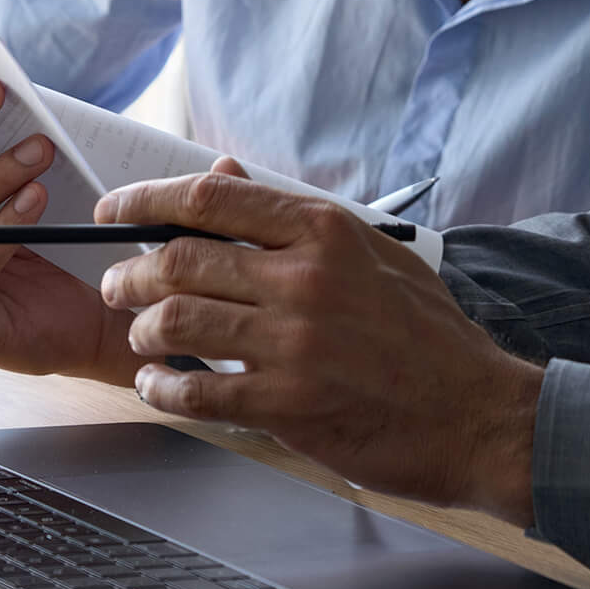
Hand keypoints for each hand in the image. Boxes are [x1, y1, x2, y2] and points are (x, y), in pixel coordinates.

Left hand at [95, 165, 543, 522]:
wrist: (477, 413)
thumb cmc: (427, 334)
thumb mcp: (370, 253)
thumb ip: (292, 218)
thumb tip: (224, 175)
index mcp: (323, 231)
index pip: (209, 199)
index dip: (144, 199)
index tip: (112, 210)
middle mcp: (304, 278)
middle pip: (179, 259)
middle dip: (130, 272)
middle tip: (117, 285)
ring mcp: (295, 342)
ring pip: (176, 321)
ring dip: (141, 330)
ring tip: (140, 336)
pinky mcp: (288, 403)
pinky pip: (196, 390)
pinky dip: (162, 387)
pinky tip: (158, 386)